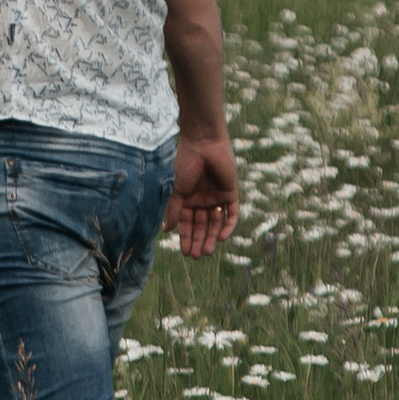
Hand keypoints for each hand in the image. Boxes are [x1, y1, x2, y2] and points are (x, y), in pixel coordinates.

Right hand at [166, 131, 238, 259]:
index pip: (187, 223)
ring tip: (207, 251)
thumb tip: (167, 231)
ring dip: (212, 237)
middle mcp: (203, 200)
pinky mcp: (231, 193)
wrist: (203, 143)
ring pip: (216, 223)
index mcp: (188, 199)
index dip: (186, 237)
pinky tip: (221, 237)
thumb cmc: (186, 163)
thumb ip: (174, 210)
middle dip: (198, 240)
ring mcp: (218, 197)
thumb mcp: (178, 189)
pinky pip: (232, 214)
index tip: (184, 252)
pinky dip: (228, 226)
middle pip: (202, 226)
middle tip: (195, 256)